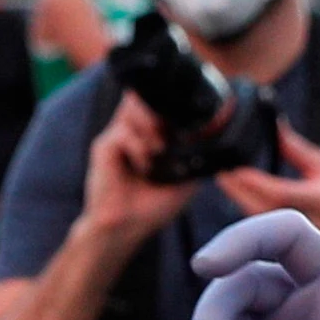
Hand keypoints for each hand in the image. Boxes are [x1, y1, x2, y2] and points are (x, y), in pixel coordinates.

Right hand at [71, 81, 207, 248]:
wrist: (127, 226)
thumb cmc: (154, 204)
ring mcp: (118, 134)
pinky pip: (123, 133)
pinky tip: (144, 167)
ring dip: (151, 124)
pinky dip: (139, 148)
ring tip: (159, 150)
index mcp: (152, 132)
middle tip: (171, 132)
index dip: (174, 97)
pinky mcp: (104, 145)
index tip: (190, 107)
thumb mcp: (186, 176)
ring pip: (133, 103)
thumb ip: (198, 151)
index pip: (160, 98)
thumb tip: (215, 128)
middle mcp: (134, 128)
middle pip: (145, 93)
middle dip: (163, 107)